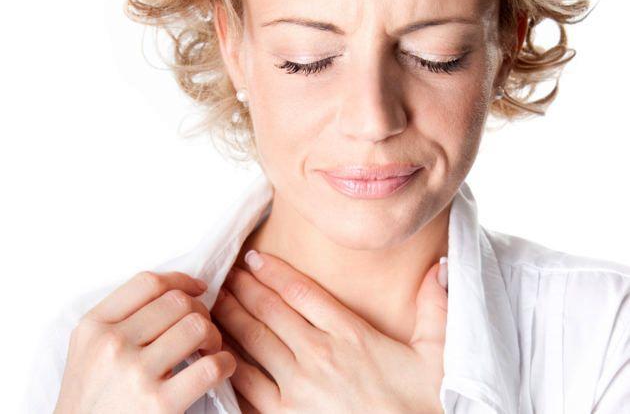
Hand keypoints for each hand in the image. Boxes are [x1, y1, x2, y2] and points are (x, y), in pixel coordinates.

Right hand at [54, 271, 236, 413]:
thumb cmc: (93, 399)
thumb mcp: (89, 351)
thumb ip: (121, 320)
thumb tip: (177, 292)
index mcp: (93, 326)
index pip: (148, 282)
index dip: (182, 280)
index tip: (198, 289)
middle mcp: (112, 344)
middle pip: (177, 302)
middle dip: (201, 311)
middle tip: (203, 332)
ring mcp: (136, 373)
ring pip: (197, 326)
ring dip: (214, 335)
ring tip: (209, 350)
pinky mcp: (160, 404)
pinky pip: (211, 366)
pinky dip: (225, 363)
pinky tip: (220, 368)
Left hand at [211, 251, 447, 413]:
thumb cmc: (421, 407)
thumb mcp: (438, 356)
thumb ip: (435, 308)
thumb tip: (440, 266)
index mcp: (351, 335)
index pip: (301, 292)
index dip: (273, 271)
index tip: (254, 257)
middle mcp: (320, 355)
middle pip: (270, 311)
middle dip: (243, 288)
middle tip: (225, 275)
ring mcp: (298, 388)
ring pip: (252, 342)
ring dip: (229, 319)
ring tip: (214, 304)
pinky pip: (246, 386)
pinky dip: (229, 365)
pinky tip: (219, 352)